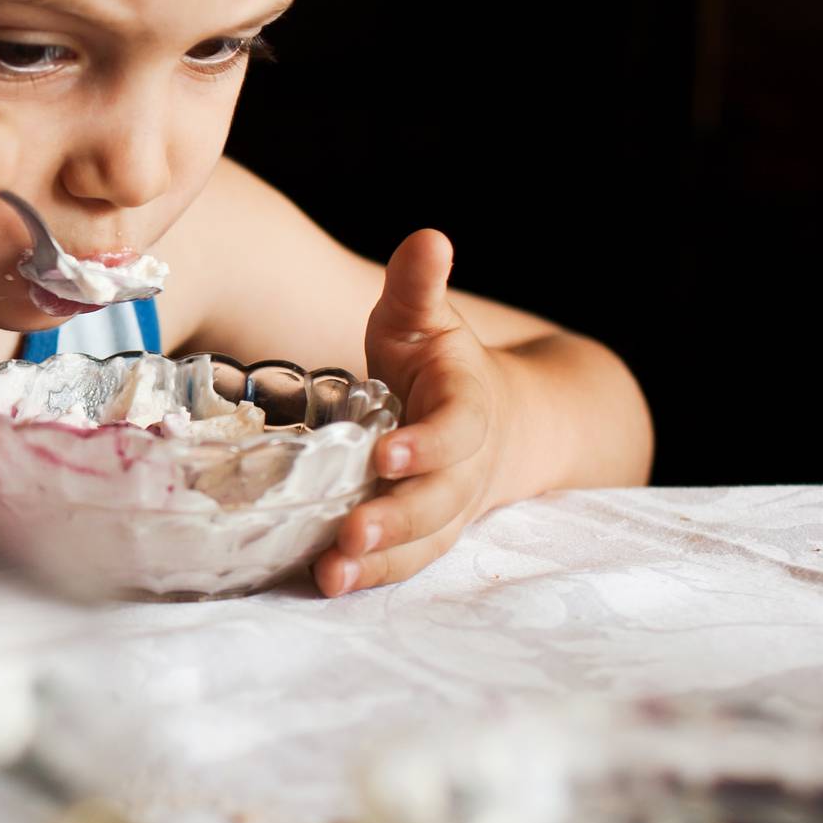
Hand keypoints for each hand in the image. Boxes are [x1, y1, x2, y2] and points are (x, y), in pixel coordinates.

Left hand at [315, 229, 507, 596]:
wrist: (496, 425)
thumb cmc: (439, 364)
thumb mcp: (426, 319)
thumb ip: (420, 285)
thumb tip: (429, 238)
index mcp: (468, 408)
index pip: (455, 431)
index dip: (426, 444)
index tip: (387, 452)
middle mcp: (462, 468)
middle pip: (438, 502)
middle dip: (396, 518)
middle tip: (351, 532)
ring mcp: (446, 510)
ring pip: (421, 543)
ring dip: (379, 561)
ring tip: (332, 574)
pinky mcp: (423, 538)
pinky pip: (403, 564)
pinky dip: (369, 577)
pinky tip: (326, 584)